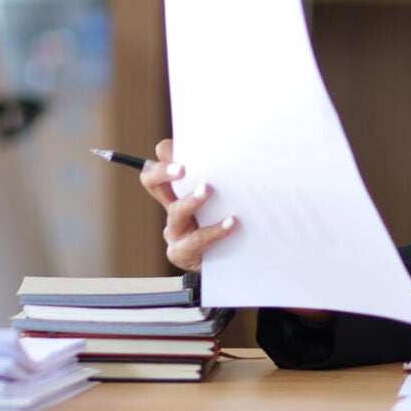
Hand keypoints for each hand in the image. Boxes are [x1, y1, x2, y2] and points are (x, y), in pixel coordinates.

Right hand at [141, 139, 327, 320]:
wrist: (234, 265)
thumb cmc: (235, 224)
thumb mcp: (232, 197)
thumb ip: (235, 178)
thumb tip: (258, 151)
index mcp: (180, 188)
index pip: (164, 160)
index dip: (167, 152)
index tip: (184, 144)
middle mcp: (172, 205)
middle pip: (151, 181)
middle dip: (163, 171)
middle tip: (183, 168)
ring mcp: (175, 230)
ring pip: (175, 212)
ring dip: (191, 200)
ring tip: (207, 190)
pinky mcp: (182, 253)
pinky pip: (194, 241)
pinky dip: (214, 231)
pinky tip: (232, 223)